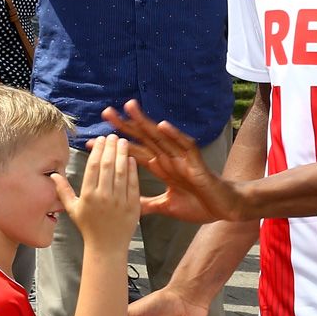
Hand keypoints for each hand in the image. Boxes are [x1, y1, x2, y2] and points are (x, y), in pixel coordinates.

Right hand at [56, 133, 140, 249]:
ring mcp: (119, 201)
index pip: (93, 167)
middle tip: (112, 136)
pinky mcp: (133, 206)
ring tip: (122, 142)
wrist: (106, 247)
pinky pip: (133, 184)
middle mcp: (103, 197)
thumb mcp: (72, 209)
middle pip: (107, 166)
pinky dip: (132, 170)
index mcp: (88, 196)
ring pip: (121, 172)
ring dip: (122, 155)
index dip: (97, 151)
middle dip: (110, 148)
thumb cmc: (88, 228)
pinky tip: (131, 159)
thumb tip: (53, 175)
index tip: (100, 140)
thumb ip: (63, 191)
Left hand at [105, 100, 248, 222]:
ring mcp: (182, 158)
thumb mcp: (167, 206)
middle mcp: (168, 158)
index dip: (113, 147)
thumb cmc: (199, 205)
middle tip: (105, 113)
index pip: (132, 153)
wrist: (224, 208)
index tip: (91, 142)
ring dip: (146, 122)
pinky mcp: (196, 162)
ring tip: (130, 107)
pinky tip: (163, 125)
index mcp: (160, 167)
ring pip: (161, 136)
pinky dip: (174, 135)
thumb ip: (148, 203)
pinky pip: (185, 146)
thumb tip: (129, 205)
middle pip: (143, 138)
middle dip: (124, 126)